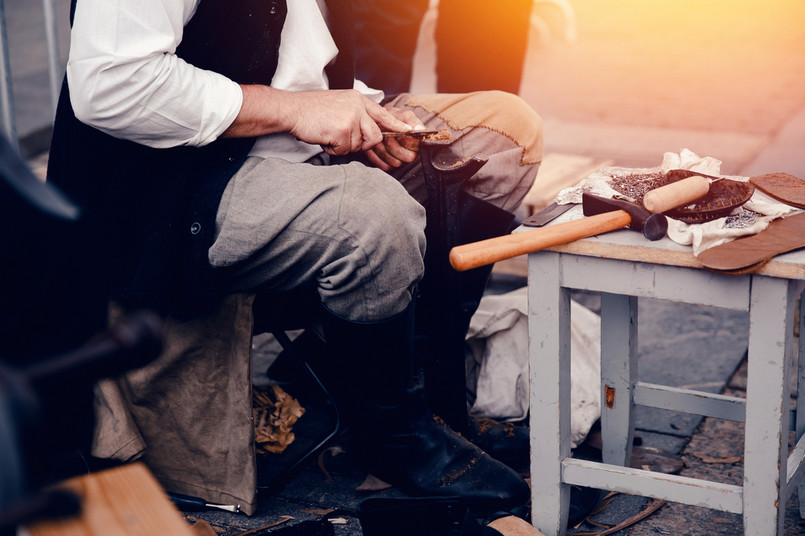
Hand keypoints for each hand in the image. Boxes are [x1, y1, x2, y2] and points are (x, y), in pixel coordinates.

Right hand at [224, 86, 411, 155]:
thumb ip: (356, 116)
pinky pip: (346, 150)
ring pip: (359, 145)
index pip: (383, 114)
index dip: (398, 125)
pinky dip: (334, 149)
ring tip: (329, 135)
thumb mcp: (340, 105)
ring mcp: (351, 117)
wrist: (292, 110)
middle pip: (374, 136)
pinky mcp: (343, 129)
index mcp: (358, 100)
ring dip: (344, 146)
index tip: (413, 131)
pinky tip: (324, 138)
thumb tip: (369, 135)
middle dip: (361, 144)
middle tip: (342, 138)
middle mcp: (358, 107)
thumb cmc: (312, 111)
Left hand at [364, 107, 424, 170]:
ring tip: (380, 139)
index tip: (399, 133)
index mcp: (417, 140)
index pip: (419, 146)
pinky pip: (385, 166)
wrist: (373, 123)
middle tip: (387, 136)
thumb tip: (419, 128)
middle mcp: (411, 152)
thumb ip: (410, 120)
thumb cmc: (389, 118)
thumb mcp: (400, 115)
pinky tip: (375, 147)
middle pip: (408, 157)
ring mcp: (400, 161)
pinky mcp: (389, 166)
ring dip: (384, 150)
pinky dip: (377, 156)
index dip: (408, 140)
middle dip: (395, 146)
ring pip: (396, 163)